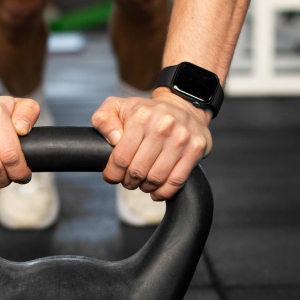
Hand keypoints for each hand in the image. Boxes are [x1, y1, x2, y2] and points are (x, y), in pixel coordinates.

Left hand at [91, 90, 212, 200]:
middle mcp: (163, 126)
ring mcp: (181, 138)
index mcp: (141, 116)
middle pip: (138, 171)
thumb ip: (103, 119)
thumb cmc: (147, 113)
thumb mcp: (118, 107)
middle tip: (128, 180)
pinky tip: (156, 191)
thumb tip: (113, 139)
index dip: (113, 173)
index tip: (112, 177)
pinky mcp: (195, 150)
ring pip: (156, 178)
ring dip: (145, 187)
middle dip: (129, 181)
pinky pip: (176, 181)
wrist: (182, 107)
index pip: (121, 157)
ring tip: (142, 183)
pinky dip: (163, 192)